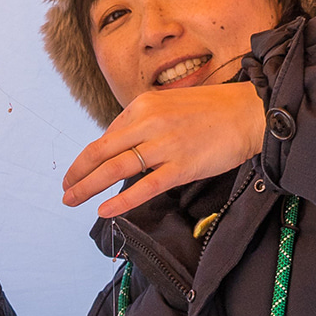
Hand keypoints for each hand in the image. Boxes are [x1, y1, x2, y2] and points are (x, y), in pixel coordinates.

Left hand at [61, 82, 266, 217]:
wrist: (250, 111)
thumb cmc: (212, 111)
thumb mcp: (169, 104)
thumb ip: (143, 123)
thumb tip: (118, 146)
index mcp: (143, 105)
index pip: (107, 136)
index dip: (88, 158)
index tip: (78, 172)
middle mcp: (149, 122)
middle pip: (101, 152)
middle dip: (77, 174)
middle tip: (64, 190)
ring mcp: (165, 145)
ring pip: (116, 168)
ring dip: (88, 186)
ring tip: (72, 200)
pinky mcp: (182, 166)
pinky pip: (145, 186)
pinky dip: (121, 200)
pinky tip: (104, 211)